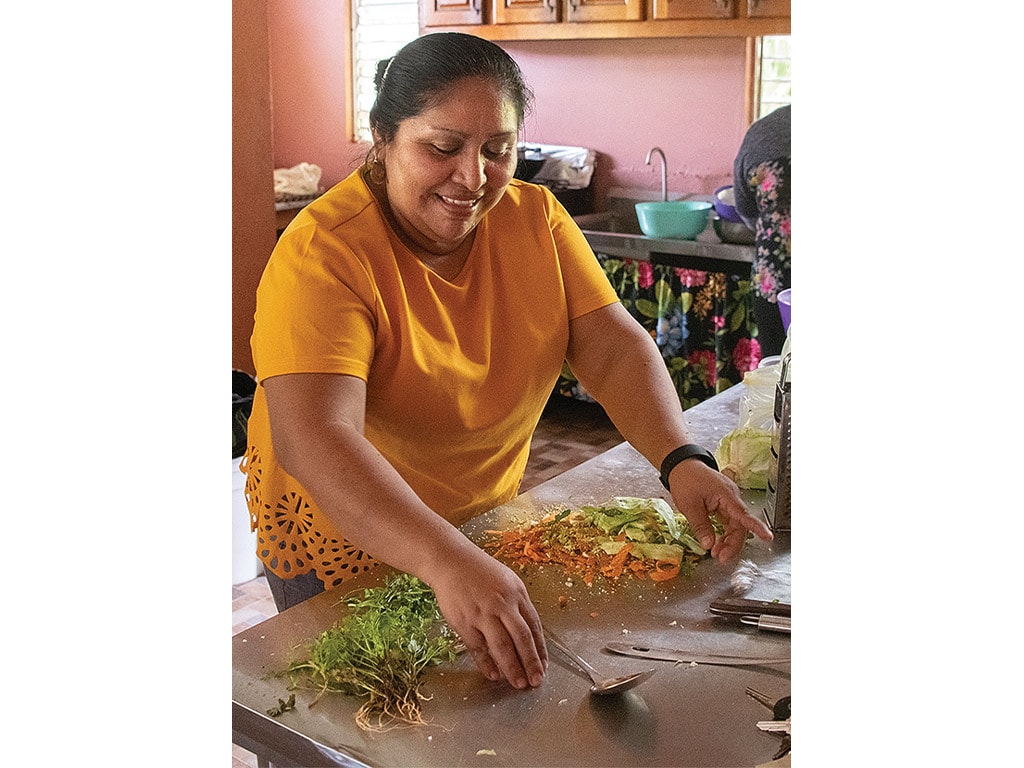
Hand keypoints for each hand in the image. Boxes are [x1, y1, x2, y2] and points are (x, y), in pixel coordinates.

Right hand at [426, 545, 547, 689]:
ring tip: (518, 683)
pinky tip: (493, 674)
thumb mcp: (507, 581)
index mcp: (517, 594)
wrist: (450, 561)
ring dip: (512, 667)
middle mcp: (502, 604)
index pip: (534, 626)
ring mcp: (483, 613)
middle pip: (521, 639)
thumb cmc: (480, 571)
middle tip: (536, 681)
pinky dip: (486, 663)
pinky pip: (478, 647)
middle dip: (530, 663)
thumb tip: (528, 634)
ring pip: (502, 646)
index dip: (540, 649)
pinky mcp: (464, 621)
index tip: (544, 666)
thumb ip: (518, 606)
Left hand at [668, 459, 772, 561]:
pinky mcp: (724, 503)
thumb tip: (709, 545)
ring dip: (728, 540)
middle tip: (721, 558)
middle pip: (740, 525)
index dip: (756, 527)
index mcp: (726, 495)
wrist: (682, 465)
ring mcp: (729, 501)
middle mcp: (732, 498)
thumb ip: (700, 525)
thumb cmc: (685, 480)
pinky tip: (716, 543)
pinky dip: (724, 533)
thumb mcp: (689, 505)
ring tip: (716, 554)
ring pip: (735, 525)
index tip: (768, 537)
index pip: (744, 514)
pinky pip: (729, 521)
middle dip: (733, 544)